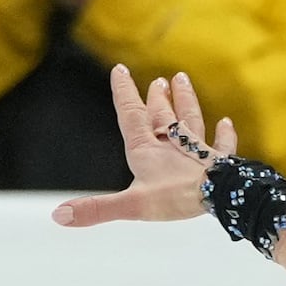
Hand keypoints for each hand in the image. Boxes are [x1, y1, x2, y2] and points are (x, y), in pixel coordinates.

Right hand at [57, 65, 225, 227]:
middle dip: (157, 98)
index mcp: (146, 150)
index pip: (131, 116)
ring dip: (186, 101)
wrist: (220, 195)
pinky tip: (226, 122)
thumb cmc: (176, 197)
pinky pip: (222, 145)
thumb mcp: (132, 205)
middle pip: (161, 115)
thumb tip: (59, 215)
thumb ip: (97, 208)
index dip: (124, 93)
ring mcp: (197, 151)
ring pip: (191, 119)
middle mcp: (171, 144)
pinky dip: (224, 134)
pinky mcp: (219, 162)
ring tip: (181, 80)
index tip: (120, 70)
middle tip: (158, 80)